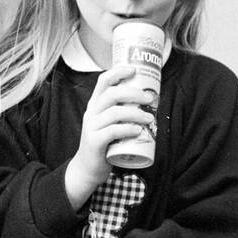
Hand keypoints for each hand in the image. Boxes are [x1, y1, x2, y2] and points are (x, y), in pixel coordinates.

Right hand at [65, 65, 153, 208]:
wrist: (88, 168)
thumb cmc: (105, 143)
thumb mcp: (110, 123)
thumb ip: (123, 111)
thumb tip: (149, 101)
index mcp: (95, 104)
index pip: (103, 81)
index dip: (118, 72)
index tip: (134, 69)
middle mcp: (92, 113)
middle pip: (112, 94)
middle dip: (134, 93)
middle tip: (149, 99)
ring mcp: (91, 127)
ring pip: (114, 112)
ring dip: (135, 113)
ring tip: (149, 118)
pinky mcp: (95, 142)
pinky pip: (112, 131)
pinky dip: (128, 129)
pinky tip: (138, 130)